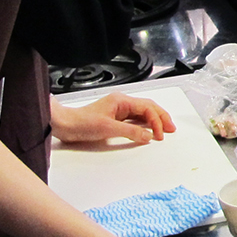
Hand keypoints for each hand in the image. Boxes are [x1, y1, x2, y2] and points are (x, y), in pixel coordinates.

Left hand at [51, 94, 174, 144]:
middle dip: (161, 117)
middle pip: (148, 108)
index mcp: (121, 101)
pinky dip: (144, 125)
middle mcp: (122, 103)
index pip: (147, 108)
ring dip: (154, 121)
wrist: (65, 125)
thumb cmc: (81, 123)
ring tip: (164, 130)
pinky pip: (135, 120)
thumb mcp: (108, 128)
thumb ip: (130, 132)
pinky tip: (149, 131)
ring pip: (143, 113)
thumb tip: (148, 136)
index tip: (159, 134)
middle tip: (171, 129)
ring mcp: (118, 110)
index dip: (156, 121)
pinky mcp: (115, 119)